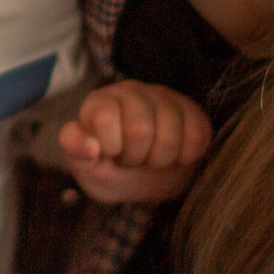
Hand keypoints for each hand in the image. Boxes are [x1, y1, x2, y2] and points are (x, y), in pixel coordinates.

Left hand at [59, 79, 212, 204]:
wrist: (148, 181)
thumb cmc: (112, 170)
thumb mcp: (86, 168)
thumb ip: (76, 152)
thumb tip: (89, 144)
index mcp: (99, 102)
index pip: (105, 117)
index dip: (111, 146)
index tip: (111, 154)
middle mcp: (131, 91)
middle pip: (140, 129)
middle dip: (136, 157)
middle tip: (133, 158)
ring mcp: (164, 97)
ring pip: (171, 135)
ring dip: (161, 159)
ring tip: (152, 157)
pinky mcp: (192, 110)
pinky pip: (197, 136)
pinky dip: (186, 156)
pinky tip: (175, 155)